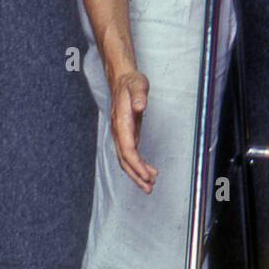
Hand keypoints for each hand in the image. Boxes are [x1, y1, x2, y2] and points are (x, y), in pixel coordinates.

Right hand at [109, 69, 157, 191]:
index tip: (147, 175)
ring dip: (137, 174)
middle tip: (149, 188)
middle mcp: (118, 132)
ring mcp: (121, 135)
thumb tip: (140, 106)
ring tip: (150, 185)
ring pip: (126, 160)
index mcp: (121, 123)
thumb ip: (139, 95)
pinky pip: (130, 155)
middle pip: (125, 160)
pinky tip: (148, 171)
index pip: (128, 149)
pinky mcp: (126, 135)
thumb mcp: (138, 85)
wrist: (121, 80)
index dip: (137, 164)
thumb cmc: (130, 83)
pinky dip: (138, 165)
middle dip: (136, 176)